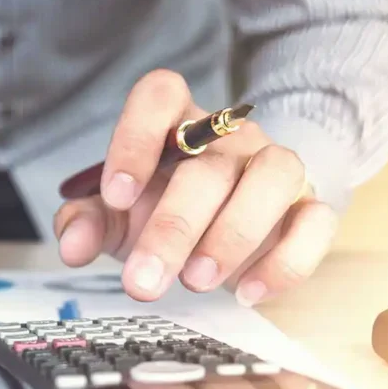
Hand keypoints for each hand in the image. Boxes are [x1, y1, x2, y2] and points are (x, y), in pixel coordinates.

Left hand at [54, 70, 338, 305]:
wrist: (227, 219)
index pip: (159, 95)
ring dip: (233, 234)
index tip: (115, 197)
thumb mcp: (117, 215)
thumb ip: (88, 222)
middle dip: (172, 227)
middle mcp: (228, 135)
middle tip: (143, 280)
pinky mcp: (309, 204)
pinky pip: (315, 221)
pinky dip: (287, 261)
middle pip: (208, 163)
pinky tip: (246, 293)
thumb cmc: (163, 208)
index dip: (134, 140)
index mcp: (175, 120)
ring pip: (272, 177)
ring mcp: (273, 164)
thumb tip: (72, 246)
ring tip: (197, 281)